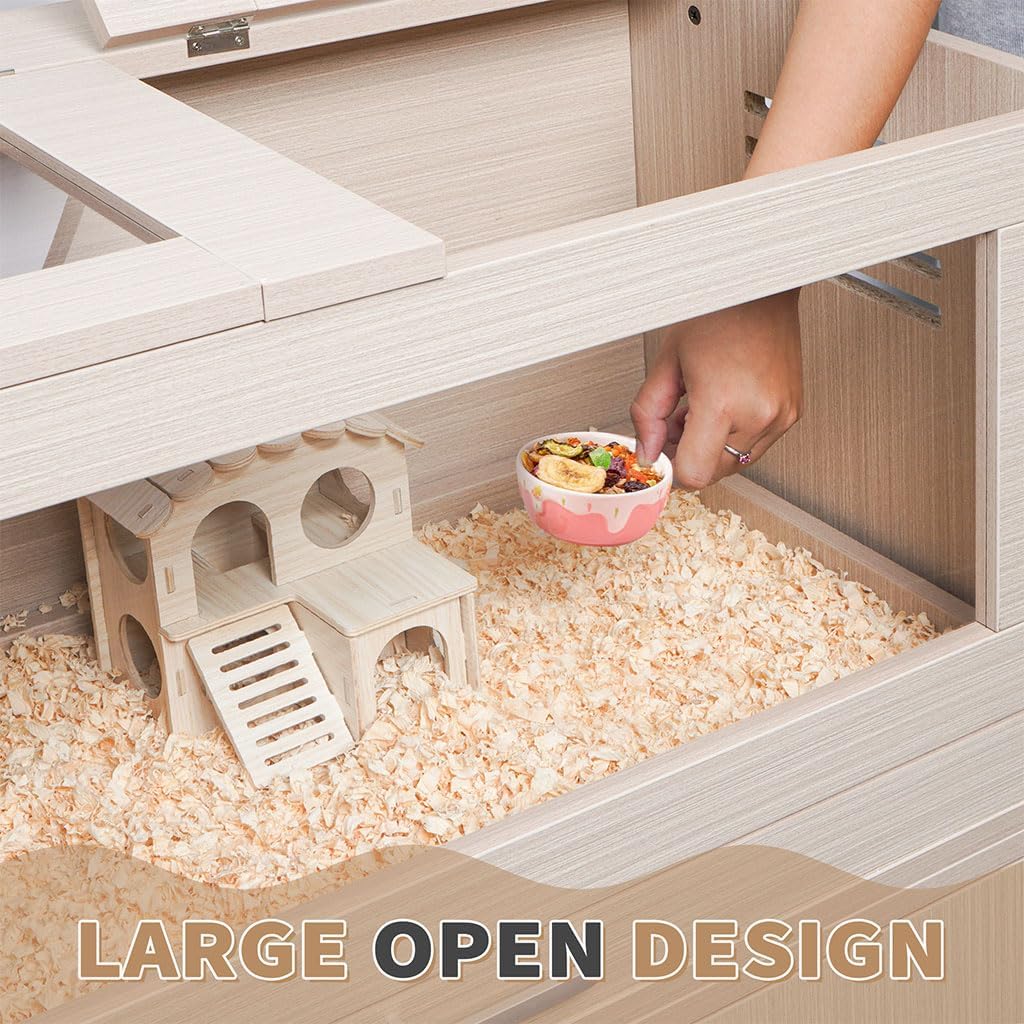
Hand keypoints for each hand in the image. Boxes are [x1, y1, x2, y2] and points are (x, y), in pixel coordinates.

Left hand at [630, 290, 801, 489]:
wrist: (761, 289)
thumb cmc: (718, 314)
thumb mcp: (666, 362)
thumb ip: (648, 414)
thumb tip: (647, 451)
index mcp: (724, 403)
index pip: (694, 474)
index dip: (673, 466)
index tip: (663, 450)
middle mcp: (759, 415)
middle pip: (714, 473)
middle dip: (690, 454)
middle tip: (679, 419)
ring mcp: (781, 416)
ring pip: (735, 462)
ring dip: (713, 446)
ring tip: (702, 406)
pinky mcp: (793, 412)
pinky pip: (756, 445)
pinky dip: (735, 435)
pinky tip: (725, 403)